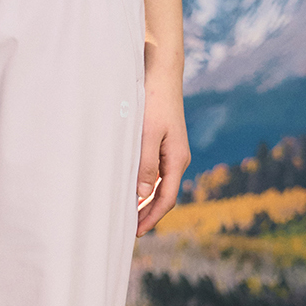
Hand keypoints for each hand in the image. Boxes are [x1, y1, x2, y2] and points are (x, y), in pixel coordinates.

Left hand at [135, 60, 190, 237]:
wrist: (161, 73)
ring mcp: (171, 150)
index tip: (136, 232)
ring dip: (145, 200)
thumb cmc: (153, 101)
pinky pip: (155, 171)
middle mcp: (177, 158)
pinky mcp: (163, 142)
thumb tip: (143, 195)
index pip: (166, 198)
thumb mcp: (146, 135)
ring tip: (128, 214)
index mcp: (177, 159)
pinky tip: (130, 187)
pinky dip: (144, 184)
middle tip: (129, 229)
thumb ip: (145, 166)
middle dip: (148, 214)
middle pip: (164, 195)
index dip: (152, 217)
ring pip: (159, 184)